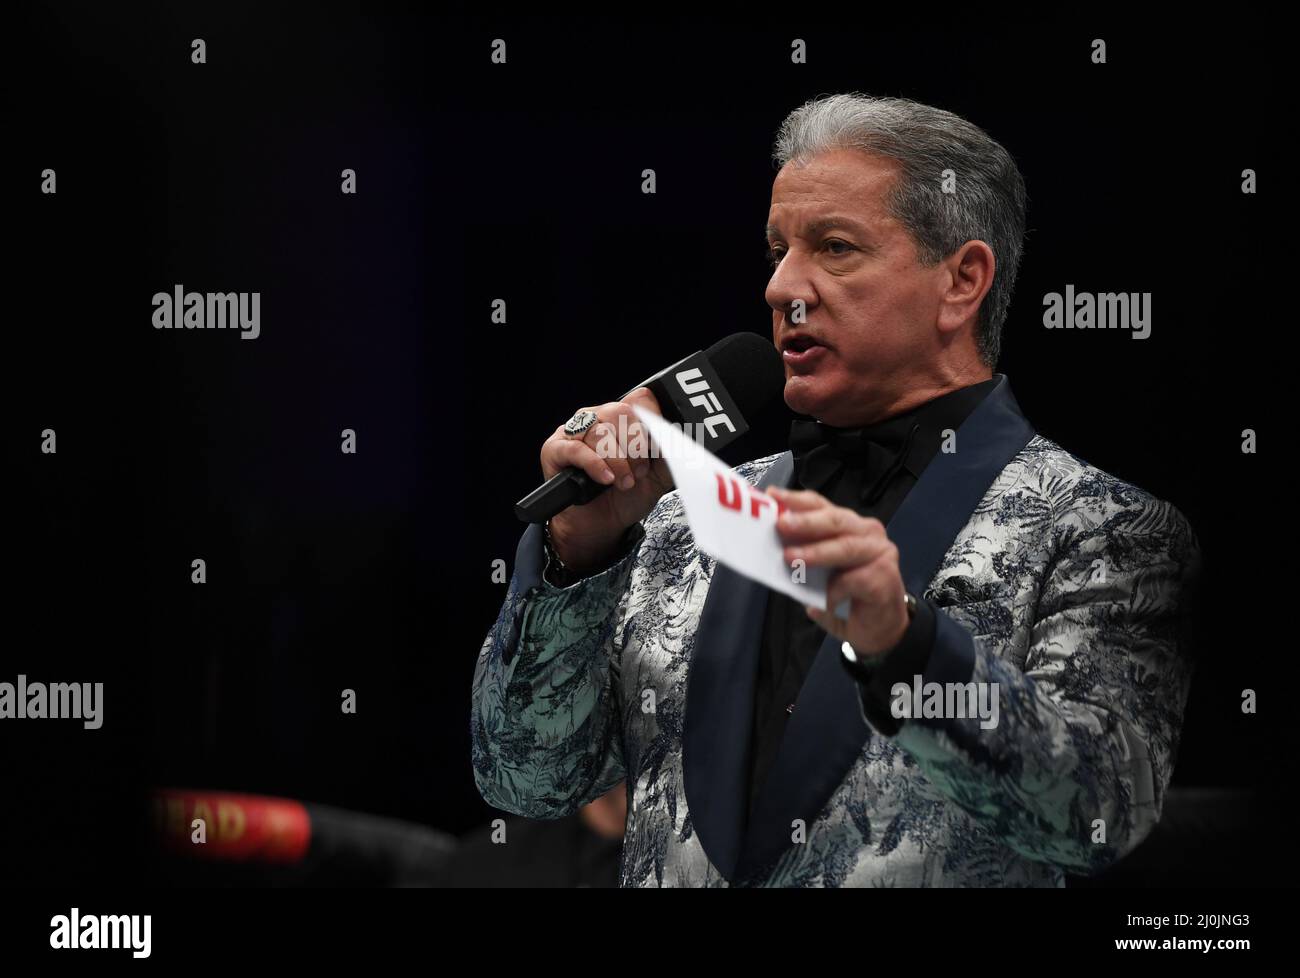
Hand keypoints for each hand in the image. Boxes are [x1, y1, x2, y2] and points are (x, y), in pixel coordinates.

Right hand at [541, 387, 672, 573]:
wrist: (602, 524)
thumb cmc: (627, 495)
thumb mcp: (659, 475)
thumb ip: (673, 454)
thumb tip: (686, 438)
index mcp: (625, 418)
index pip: (641, 399)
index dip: (652, 422)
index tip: (656, 449)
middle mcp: (600, 417)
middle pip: (621, 412)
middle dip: (635, 447)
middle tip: (639, 472)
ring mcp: (576, 430)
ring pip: (600, 431)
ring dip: (618, 462)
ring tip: (624, 482)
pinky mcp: (556, 448)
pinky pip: (576, 448)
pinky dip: (595, 464)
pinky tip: (605, 479)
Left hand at [769, 486, 909, 658]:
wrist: (880, 630)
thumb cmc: (847, 597)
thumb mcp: (819, 575)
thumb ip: (804, 558)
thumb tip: (774, 549)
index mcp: (848, 526)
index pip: (821, 506)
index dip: (796, 500)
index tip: (772, 496)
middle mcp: (867, 533)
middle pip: (834, 520)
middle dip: (805, 521)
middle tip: (781, 524)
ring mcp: (879, 552)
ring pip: (844, 547)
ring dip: (815, 553)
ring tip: (790, 558)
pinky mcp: (884, 576)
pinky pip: (853, 580)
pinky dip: (834, 592)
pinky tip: (825, 603)